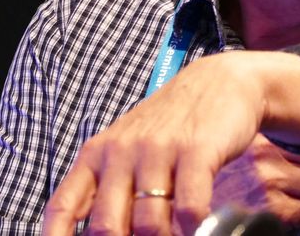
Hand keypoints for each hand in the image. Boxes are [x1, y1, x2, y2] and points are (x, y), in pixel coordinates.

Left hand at [42, 51, 299, 235]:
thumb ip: (120, 182)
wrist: (233, 80)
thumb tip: (105, 228)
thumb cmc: (188, 119)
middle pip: (112, 228)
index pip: (66, 209)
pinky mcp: (196, 149)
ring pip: (150, 224)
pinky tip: (210, 230)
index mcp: (103, 150)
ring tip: (193, 235)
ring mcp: (158, 149)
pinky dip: (197, 230)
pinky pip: (189, 208)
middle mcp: (124, 150)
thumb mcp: (143, 144)